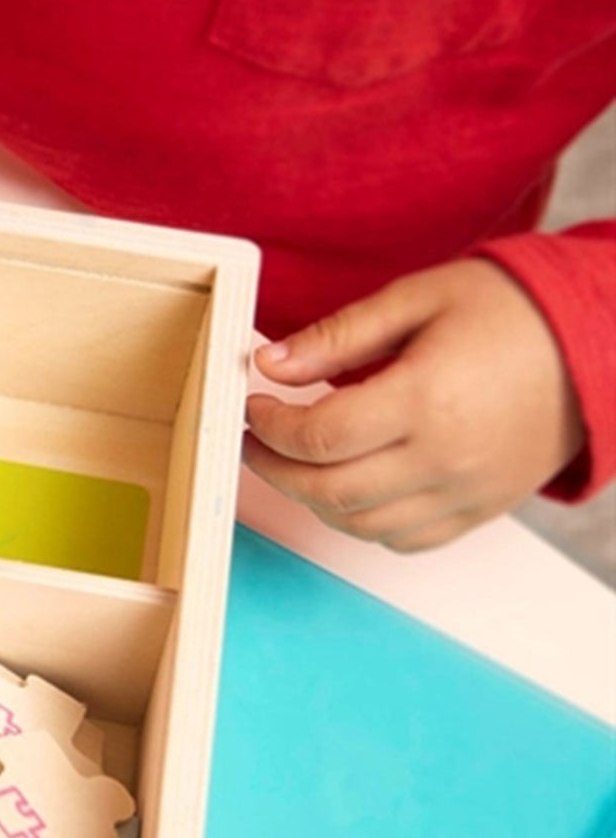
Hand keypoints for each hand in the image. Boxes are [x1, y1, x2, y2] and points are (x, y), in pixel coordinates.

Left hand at [245, 260, 585, 551]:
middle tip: (256, 440)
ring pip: (358, 524)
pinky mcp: (479, 511)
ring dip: (312, 498)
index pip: (317, 436)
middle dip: (274, 468)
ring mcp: (463, 493)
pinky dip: (362, 522)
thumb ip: (338, 336)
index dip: (269, 426)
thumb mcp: (418, 298)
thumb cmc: (511, 311)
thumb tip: (269, 365)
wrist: (599, 341)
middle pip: (327, 490)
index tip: (255, 404)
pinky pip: (402, 540)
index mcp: (425, 399)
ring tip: (296, 461)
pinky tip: (349, 485)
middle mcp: (443, 458)